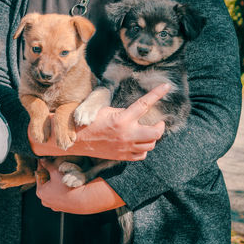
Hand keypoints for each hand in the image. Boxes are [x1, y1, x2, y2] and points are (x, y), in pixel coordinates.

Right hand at [30, 83, 169, 159]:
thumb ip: (122, 112)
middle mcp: (127, 134)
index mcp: (122, 118)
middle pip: (156, 132)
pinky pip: (141, 155)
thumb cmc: (88, 122)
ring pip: (150, 145)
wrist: (76, 140)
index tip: (167, 87)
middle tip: (158, 122)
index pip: (145, 104)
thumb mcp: (105, 110)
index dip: (157, 94)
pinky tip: (138, 143)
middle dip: (160, 126)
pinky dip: (143, 149)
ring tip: (147, 132)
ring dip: (152, 138)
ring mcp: (125, 147)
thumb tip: (135, 113)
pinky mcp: (122, 156)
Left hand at [35, 159, 124, 214]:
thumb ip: (48, 165)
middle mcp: (44, 200)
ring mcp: (53, 205)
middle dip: (48, 176)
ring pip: (51, 191)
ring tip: (60, 176)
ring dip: (54, 184)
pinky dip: (60, 191)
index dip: (42, 167)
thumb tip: (42, 159)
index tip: (44, 160)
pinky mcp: (61, 208)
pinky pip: (58, 197)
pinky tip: (65, 186)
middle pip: (44, 184)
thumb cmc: (67, 186)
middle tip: (53, 167)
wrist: (82, 200)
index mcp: (40, 192)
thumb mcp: (56, 172)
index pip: (39, 175)